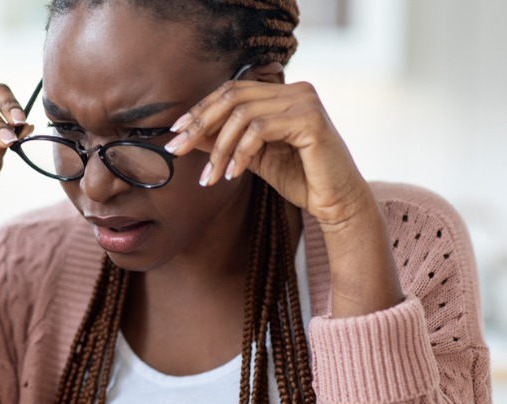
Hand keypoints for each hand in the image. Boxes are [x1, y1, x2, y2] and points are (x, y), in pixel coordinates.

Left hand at [165, 78, 404, 315]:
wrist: (337, 203)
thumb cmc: (300, 179)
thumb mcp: (253, 156)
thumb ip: (226, 140)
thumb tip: (188, 133)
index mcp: (282, 93)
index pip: (231, 91)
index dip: (200, 109)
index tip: (176, 133)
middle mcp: (296, 90)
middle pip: (232, 96)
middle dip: (200, 124)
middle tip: (177, 150)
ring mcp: (305, 101)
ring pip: (242, 114)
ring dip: (220, 148)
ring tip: (210, 178)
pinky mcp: (311, 120)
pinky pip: (260, 129)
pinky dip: (240, 152)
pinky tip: (233, 175)